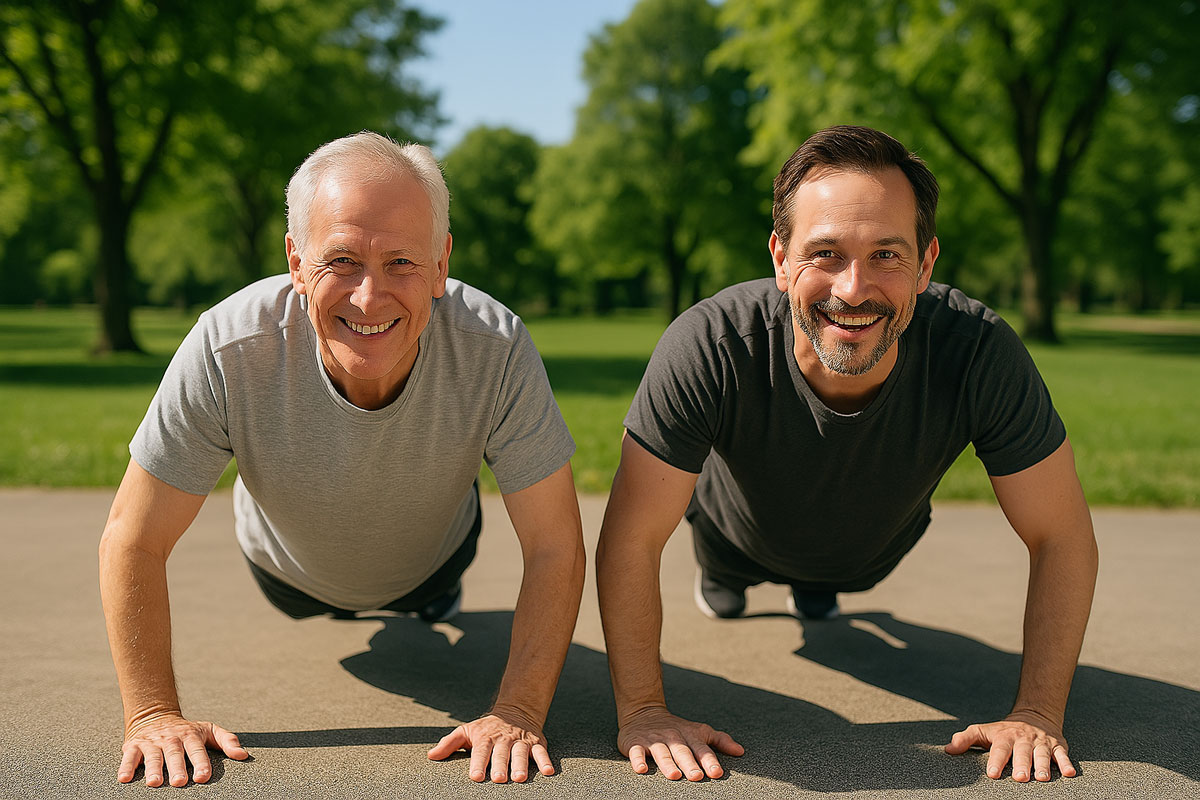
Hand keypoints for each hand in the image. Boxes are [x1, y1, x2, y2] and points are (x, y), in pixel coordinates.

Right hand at [119, 713, 248, 786]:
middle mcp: (171, 739)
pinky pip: (129, 757)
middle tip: (180, 782)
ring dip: (154, 770)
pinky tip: (125, 778)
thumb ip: (227, 741)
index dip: (201, 763)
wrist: (155, 716)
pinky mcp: (134, 746)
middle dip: (177, 768)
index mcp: (191, 735)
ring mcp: (152, 742)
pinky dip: (126, 767)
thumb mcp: (209, 730)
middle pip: (175, 754)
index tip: (203, 776)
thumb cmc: (188, 730)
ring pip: (153, 756)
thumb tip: (243, 755)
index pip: (197, 750)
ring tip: (155, 783)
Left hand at [427, 709, 552, 782]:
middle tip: (498, 779)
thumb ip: (449, 743)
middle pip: (501, 753)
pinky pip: (542, 752)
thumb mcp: (467, 731)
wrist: (516, 709)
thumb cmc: (487, 727)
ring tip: (519, 778)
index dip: (478, 763)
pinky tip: (548, 772)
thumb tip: (431, 756)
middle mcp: (503, 739)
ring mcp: (520, 741)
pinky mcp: (536, 742)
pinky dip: (545, 761)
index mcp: (485, 737)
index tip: (475, 776)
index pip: (481, 751)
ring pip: (521, 753)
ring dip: (520, 765)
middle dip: (500, 765)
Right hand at [617, 706, 743, 780]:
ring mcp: (654, 740)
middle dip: (690, 764)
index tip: (717, 772)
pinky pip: (637, 752)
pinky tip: (642, 769)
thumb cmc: (676, 728)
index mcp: (690, 736)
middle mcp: (673, 737)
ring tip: (674, 775)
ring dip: (667, 763)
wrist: (644, 712)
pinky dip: (638, 760)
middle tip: (697, 776)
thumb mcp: (699, 731)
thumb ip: (720, 741)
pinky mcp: (636, 743)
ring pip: (661, 752)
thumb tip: (740, 751)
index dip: (709, 760)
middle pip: (682, 752)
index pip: (701, 749)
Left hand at [945, 710, 1074, 781]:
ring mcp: (1041, 742)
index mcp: (1005, 736)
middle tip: (1019, 778)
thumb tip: (948, 749)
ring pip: (1043, 754)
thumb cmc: (1004, 730)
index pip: (999, 749)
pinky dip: (1066, 763)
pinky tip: (1069, 773)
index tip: (992, 773)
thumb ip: (966, 739)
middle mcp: (1024, 739)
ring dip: (1043, 766)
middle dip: (1021, 765)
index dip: (996, 761)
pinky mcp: (1058, 746)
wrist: (1034, 715)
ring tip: (1042, 778)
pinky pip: (1063, 755)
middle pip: (1022, 752)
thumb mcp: (984, 731)